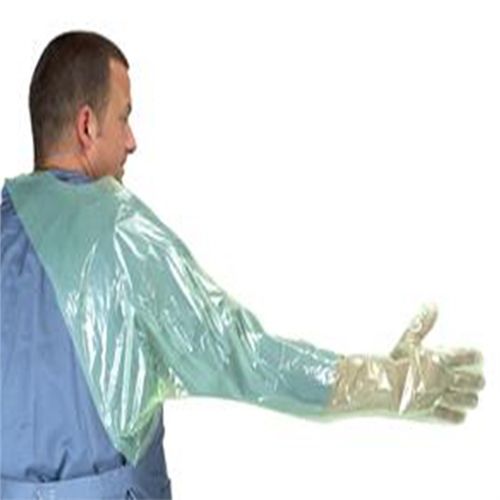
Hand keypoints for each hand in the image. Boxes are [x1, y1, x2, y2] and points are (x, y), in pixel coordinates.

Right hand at [329, 304, 484, 422]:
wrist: (378, 384)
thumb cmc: (392, 363)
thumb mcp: (408, 341)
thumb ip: (422, 324)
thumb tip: (431, 305)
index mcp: (440, 360)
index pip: (471, 358)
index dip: (476, 357)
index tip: (476, 357)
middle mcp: (444, 379)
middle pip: (475, 382)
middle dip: (477, 380)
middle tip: (475, 378)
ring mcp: (439, 398)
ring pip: (469, 401)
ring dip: (470, 398)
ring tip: (468, 395)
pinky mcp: (432, 414)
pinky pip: (455, 418)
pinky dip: (458, 414)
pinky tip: (457, 410)